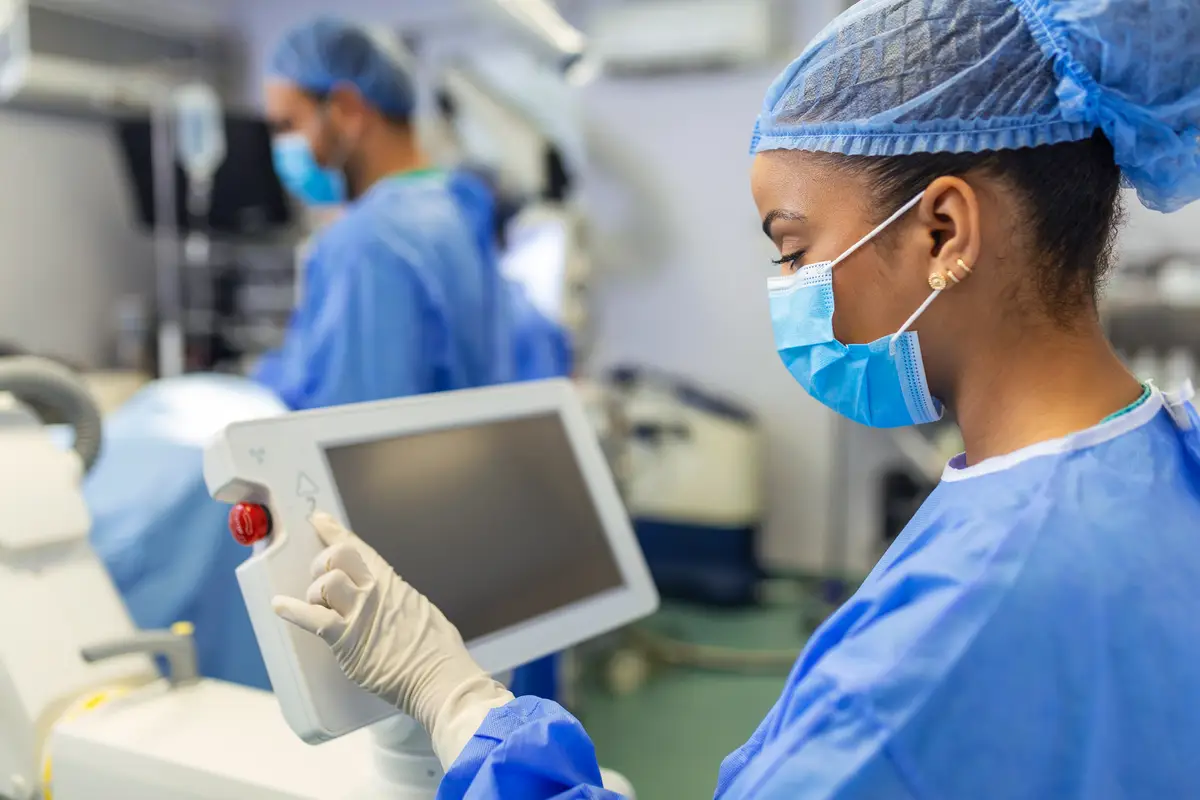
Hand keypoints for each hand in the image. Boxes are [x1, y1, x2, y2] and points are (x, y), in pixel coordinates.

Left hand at [272, 512, 513, 766]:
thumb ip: (399, 602)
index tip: (319, 520)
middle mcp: (374, 592)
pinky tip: (279, 605)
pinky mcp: (347, 640)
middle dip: (321, 563)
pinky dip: (292, 610)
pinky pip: (312, 618)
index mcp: (391, 583)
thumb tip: (392, 604)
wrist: (439, 676)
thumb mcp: (420, 610)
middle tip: (318, 579)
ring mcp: (359, 614)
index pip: (358, 549)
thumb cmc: (437, 650)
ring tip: (317, 607)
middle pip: (337, 556)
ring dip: (314, 593)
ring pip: (324, 582)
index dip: (334, 532)